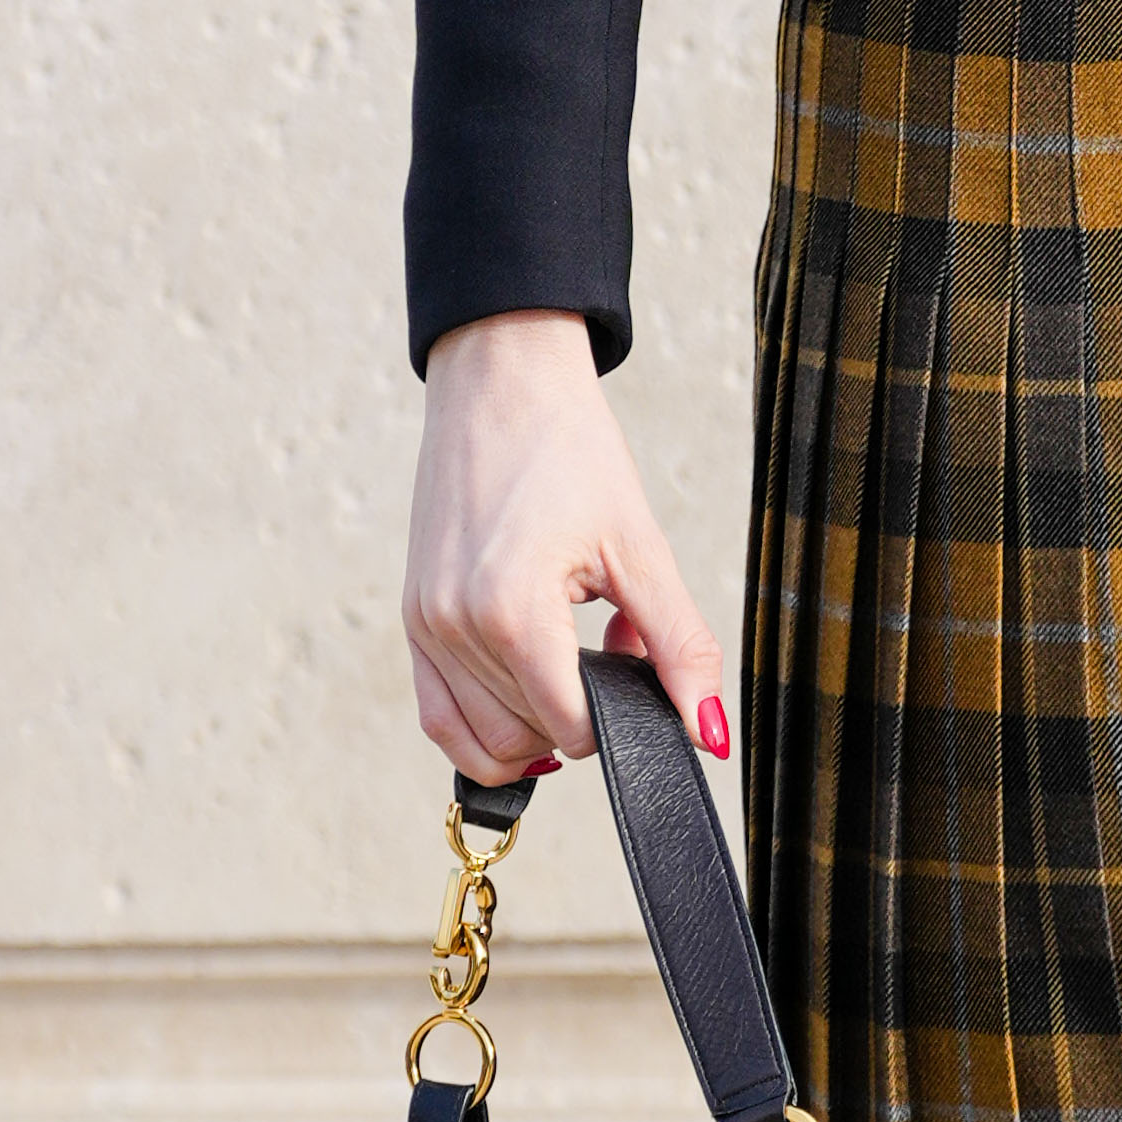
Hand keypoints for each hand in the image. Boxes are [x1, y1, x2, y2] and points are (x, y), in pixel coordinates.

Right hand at [403, 310, 729, 784]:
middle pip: (527, 738)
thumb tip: (709, 731)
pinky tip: (526, 689)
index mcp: (511, 611)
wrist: (502, 383)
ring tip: (568, 648)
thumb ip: (681, 646)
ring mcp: (425, 626)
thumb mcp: (641, 548)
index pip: (570, 727)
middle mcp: (454, 627)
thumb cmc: (569, 450)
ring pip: (484, 738)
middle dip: (581, 713)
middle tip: (608, 646)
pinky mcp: (412, 619)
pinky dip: (485, 725)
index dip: (618, 714)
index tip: (633, 659)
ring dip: (537, 717)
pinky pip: (438, 716)